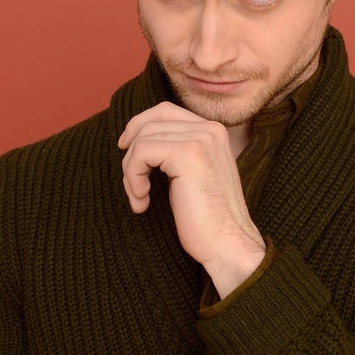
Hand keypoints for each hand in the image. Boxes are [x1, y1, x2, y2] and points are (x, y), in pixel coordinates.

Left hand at [118, 103, 265, 296]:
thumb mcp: (194, 176)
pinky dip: (133, 178)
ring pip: (142, 139)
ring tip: (140, 198)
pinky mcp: (187, 154)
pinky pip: (141, 152)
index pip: (165, 111)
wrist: (228, 243)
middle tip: (133, 183)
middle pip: (151, 121)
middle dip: (131, 152)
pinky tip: (143, 201)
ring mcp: (200, 139)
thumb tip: (137, 140)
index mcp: (214, 132)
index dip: (139, 126)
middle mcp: (210, 129)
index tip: (126, 151)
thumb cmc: (208, 219)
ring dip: (131, 172)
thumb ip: (177, 153)